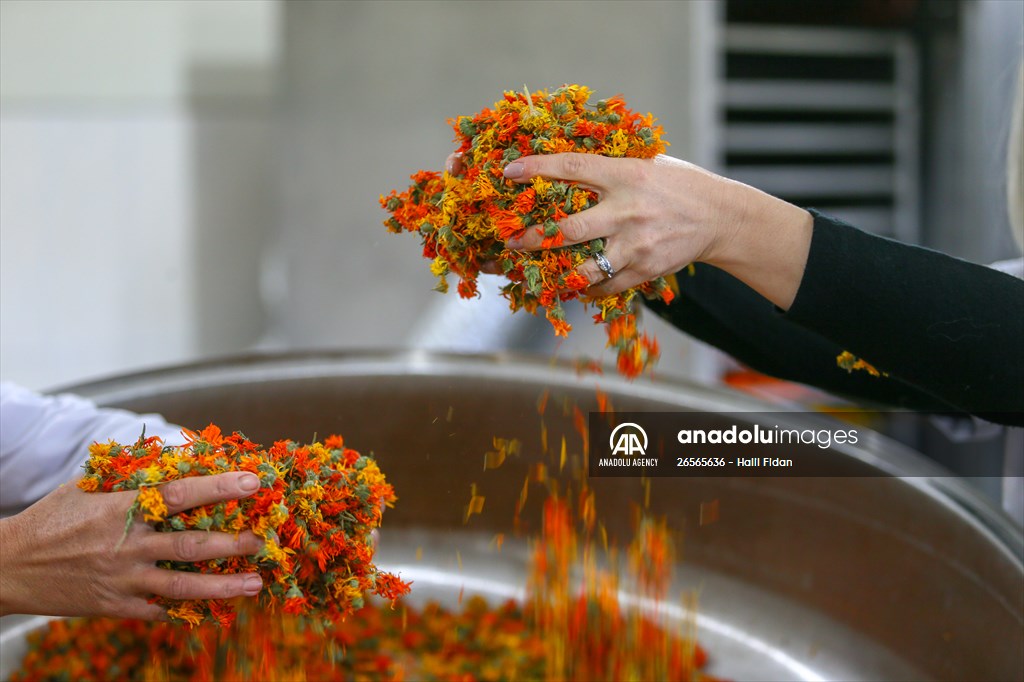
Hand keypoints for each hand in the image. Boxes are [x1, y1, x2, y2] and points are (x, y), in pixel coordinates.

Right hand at [0, 472, 264, 619]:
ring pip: (182, 585)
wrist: (9, 566)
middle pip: (191, 545)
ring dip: (223, 586)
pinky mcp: (115, 605)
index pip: (181, 494)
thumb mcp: (87, 486)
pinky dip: (188, 609)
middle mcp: (127, 545)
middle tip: (263, 540)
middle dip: (233, 543)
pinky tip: (217, 608)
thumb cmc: (53, 518)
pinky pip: (159, 609)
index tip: (252, 481)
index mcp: (122, 508)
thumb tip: (177, 452)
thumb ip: (131, 473)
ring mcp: (122, 579)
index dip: (219, 487)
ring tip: (254, 583)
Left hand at [494, 152, 812, 309]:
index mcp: (626, 175)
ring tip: (539, 273)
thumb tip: (562, 167)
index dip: (536, 169)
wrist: (721, 217)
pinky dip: (586, 287)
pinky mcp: (644, 269)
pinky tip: (574, 284)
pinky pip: (604, 285)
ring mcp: (635, 244)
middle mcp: (627, 210)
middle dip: (533, 238)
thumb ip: (609, 170)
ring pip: (584, 267)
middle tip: (510, 243)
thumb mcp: (646, 165)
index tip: (508, 173)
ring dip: (556, 273)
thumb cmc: (677, 186)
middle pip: (569, 229)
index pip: (572, 168)